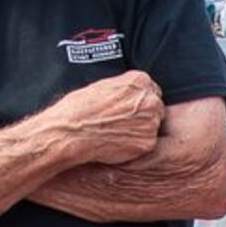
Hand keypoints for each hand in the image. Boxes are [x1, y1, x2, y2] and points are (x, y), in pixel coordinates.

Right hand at [32, 71, 164, 166]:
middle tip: (122, 122)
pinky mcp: (147, 142)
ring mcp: (151, 122)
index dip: (138, 101)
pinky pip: (147, 144)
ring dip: (140, 130)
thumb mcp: (102, 85)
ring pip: (152, 126)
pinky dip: (136, 146)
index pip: (151, 90)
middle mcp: (150, 99)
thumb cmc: (79, 109)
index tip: (128, 108)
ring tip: (117, 133)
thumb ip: (124, 87)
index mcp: (139, 81)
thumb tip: (131, 92)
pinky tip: (118, 143)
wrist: (69, 133)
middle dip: (143, 115)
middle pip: (155, 108)